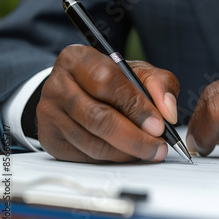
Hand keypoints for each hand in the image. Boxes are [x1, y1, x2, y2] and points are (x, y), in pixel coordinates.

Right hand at [37, 45, 179, 162]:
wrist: (81, 90)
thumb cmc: (112, 80)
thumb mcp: (139, 72)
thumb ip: (159, 84)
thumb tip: (168, 110)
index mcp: (78, 59)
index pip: (106, 82)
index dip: (136, 106)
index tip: (159, 125)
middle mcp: (58, 84)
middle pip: (98, 117)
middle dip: (135, 137)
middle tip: (158, 147)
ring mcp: (50, 113)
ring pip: (92, 142)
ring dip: (126, 152)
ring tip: (149, 151)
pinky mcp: (50, 138)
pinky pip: (85, 156)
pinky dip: (112, 159)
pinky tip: (128, 153)